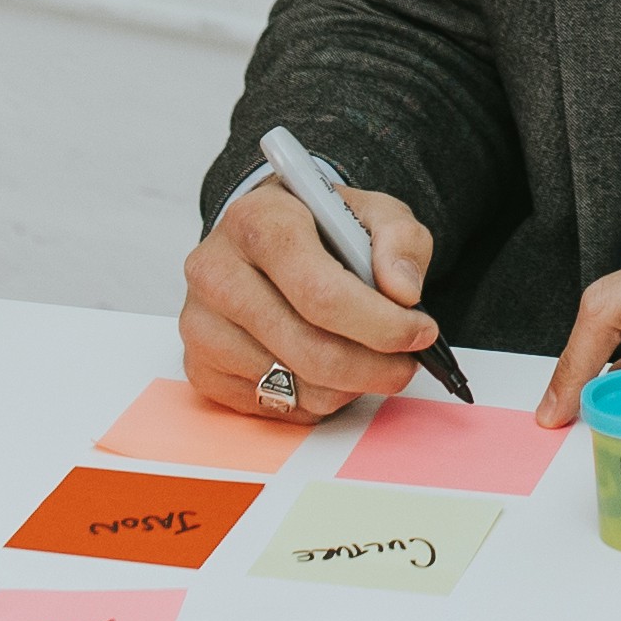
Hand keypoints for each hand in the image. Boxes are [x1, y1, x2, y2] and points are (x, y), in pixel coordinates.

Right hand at [182, 176, 438, 418]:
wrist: (264, 239)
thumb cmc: (320, 230)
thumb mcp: (372, 213)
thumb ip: (399, 242)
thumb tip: (404, 293)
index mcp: (257, 222)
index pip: (320, 292)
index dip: (379, 323)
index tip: (420, 332)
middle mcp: (216, 272)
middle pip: (309, 348)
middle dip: (373, 367)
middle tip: (406, 364)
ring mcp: (201, 324)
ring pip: (295, 385)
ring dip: (348, 385)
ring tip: (366, 359)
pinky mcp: (200, 368)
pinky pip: (274, 407)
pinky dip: (315, 399)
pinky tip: (326, 368)